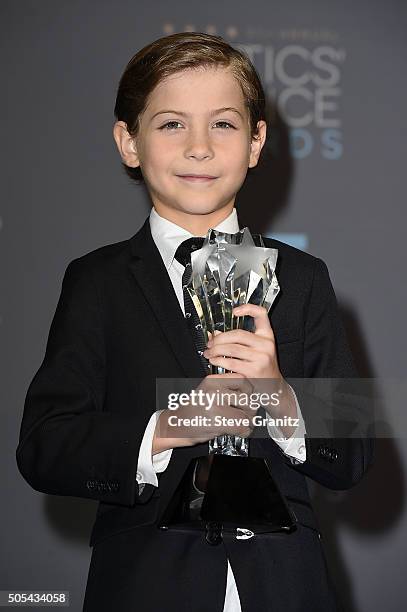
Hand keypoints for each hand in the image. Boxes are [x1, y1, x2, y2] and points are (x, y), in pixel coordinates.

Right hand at [153, 373, 256, 448]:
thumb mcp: (209, 391)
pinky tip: (235, 431)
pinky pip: (241, 426)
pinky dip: (243, 432)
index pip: (243, 379)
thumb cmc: (195, 410)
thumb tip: (254, 396)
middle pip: (248, 397)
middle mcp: (214, 390)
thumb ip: (229, 390)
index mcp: (213, 380)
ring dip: (247, 422)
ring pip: (247, 414)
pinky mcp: (218, 422)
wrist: (177, 424)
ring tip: (238, 423)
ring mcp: (215, 406)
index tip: (245, 398)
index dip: (248, 391)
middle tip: (243, 414)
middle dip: (250, 409)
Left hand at [203, 304, 297, 435]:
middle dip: (219, 339)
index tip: (235, 311)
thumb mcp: (256, 350)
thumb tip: (214, 334)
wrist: (274, 388)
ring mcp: (261, 358)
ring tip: (209, 354)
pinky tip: (212, 364)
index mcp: (267, 336)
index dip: (248, 308)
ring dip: (215, 351)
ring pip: (231, 349)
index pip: (261, 314)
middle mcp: (266, 345)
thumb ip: (238, 340)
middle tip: (210, 344)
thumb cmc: (263, 367)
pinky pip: (230, 364)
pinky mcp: (253, 372)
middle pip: (237, 334)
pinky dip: (218, 363)